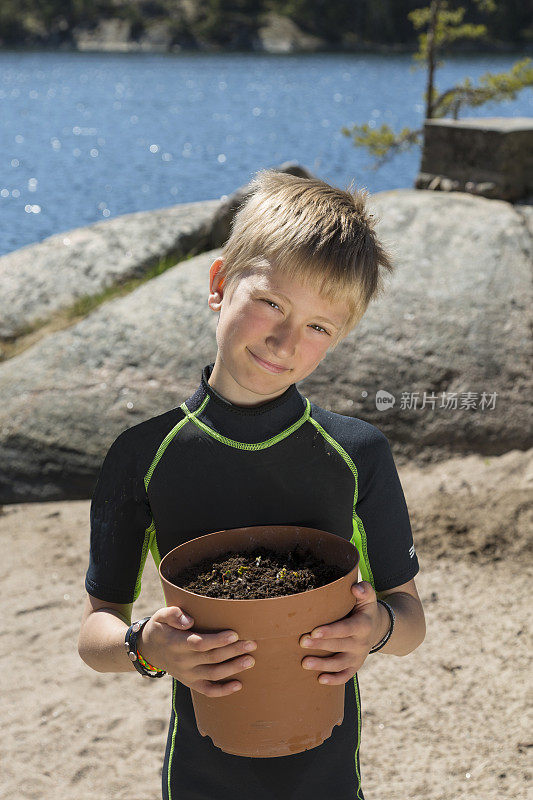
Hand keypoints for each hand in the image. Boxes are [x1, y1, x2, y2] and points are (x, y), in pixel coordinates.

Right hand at [137, 606, 256, 696]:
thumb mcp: (160, 616)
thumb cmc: (160, 628)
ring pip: (213, 674)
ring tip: (251, 660)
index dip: (217, 640)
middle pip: (211, 657)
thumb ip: (173, 614)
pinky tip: (239, 685)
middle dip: (233, 651)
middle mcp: (183, 661)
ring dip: (233, 668)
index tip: (234, 634)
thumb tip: (189, 620)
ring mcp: (187, 674)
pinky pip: (207, 690)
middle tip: (252, 644)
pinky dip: (223, 691)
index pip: (199, 643)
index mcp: (176, 643)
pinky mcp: (191, 682)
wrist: (149, 650)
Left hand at [299, 581, 384, 683]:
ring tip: (304, 663)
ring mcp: (358, 656)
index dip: (330, 631)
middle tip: (302, 641)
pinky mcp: (355, 665)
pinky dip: (334, 680)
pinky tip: (320, 680)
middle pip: (339, 646)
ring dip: (322, 665)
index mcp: (363, 625)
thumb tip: (355, 588)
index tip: (314, 631)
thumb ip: (364, 590)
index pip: (346, 629)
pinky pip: (346, 676)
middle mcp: (361, 643)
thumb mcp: (368, 597)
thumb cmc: (364, 608)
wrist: (377, 627)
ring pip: (340, 664)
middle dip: (320, 645)